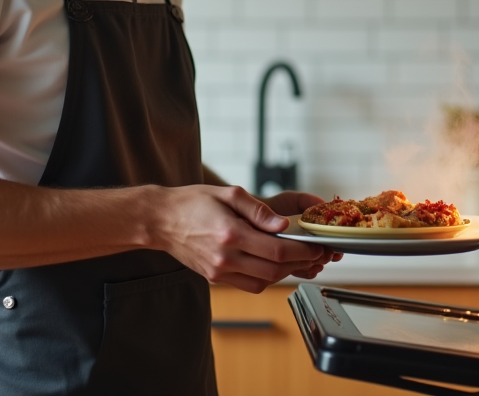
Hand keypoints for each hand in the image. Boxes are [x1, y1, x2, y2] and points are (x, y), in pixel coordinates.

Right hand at [149, 185, 334, 292]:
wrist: (161, 221)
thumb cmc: (193, 202)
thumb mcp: (229, 194)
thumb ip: (259, 211)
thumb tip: (284, 224)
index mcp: (230, 234)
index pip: (276, 250)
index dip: (302, 250)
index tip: (317, 246)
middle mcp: (225, 257)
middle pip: (274, 269)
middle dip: (300, 262)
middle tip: (314, 253)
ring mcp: (220, 271)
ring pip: (264, 281)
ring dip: (285, 272)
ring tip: (296, 257)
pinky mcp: (216, 278)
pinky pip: (249, 285)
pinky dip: (266, 277)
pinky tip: (272, 263)